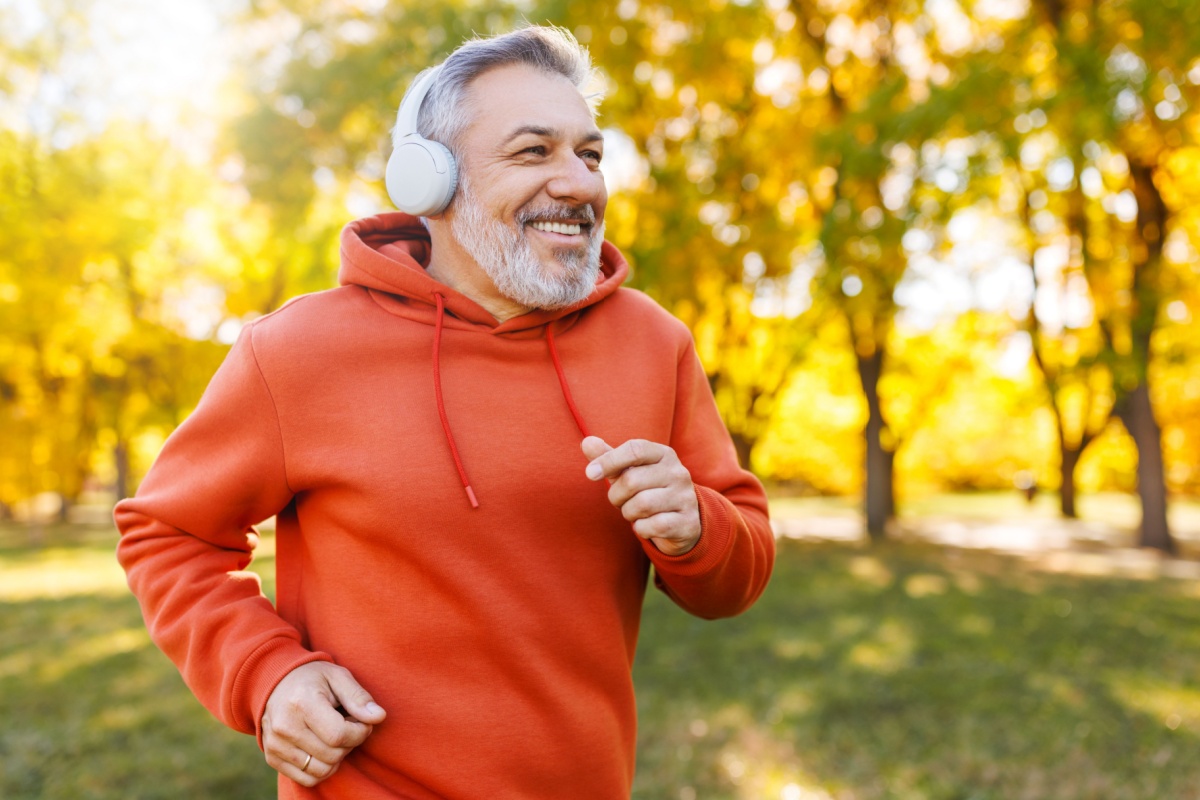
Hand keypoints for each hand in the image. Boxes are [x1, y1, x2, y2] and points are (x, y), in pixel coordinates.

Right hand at [261, 662, 386, 786]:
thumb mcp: (339, 677)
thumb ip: (359, 697)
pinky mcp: (272, 758)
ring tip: (335, 736)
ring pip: (321, 771)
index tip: (362, 721)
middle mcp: (284, 727)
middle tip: (349, 725)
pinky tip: (323, 748)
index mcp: (302, 703)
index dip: (360, 732)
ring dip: (337, 758)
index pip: (339, 735)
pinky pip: (307, 779)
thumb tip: (379, 717)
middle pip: (332, 755)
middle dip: (350, 743)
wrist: (276, 683)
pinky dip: (322, 769)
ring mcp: (275, 745)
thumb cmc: (313, 679)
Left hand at [581, 436, 701, 555]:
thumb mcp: (630, 472)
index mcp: (664, 454)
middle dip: (616, 495)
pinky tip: (645, 525)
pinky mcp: (687, 522)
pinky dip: (641, 528)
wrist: (682, 520)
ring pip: (641, 505)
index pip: (635, 449)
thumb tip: (587, 442)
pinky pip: (653, 525)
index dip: (609, 460)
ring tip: (634, 512)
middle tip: (619, 501)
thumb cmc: (649, 490)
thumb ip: (609, 458)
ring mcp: (685, 497)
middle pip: (632, 480)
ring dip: (628, 513)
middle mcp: (678, 472)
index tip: (590, 473)